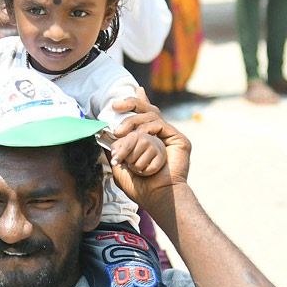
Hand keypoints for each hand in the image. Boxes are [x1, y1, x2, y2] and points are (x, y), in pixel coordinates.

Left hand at [109, 89, 191, 214]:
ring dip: (132, 122)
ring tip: (119, 133)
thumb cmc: (138, 185)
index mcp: (148, 138)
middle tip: (115, 107)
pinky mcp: (179, 140)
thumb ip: (117, 146)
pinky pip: (161, 125)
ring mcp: (171, 136)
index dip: (139, 101)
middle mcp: (161, 135)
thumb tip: (106, 133)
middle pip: (148, 110)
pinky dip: (147, 129)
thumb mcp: (120, 162)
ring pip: (151, 115)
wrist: (156, 196)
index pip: (144, 114)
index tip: (133, 90)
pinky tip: (139, 136)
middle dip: (131, 104)